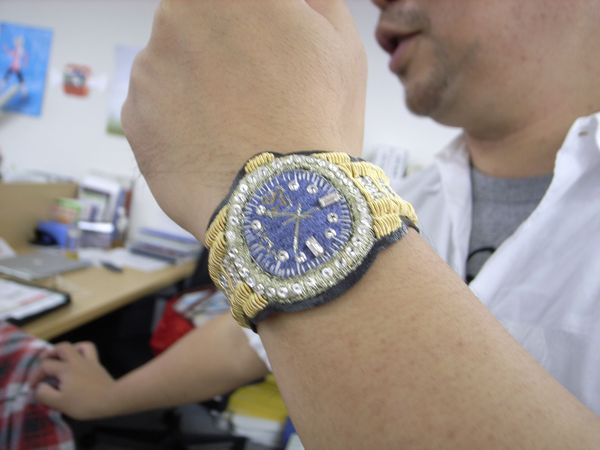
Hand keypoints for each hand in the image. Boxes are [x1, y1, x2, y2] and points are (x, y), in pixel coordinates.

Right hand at [35, 342, 117, 419]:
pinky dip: (82, 351)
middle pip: (62, 348)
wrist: (111, 400)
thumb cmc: (84, 403)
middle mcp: (77, 360)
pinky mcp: (98, 365)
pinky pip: (89, 351)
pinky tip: (78, 360)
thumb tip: (38, 387)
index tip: (32, 387)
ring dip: (67, 350)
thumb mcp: (59, 403)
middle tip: (43, 362)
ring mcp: (89, 361)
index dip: (36, 376)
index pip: (45, 366)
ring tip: (60, 358)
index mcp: (65, 369)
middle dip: (50, 354)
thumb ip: (44, 394)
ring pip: (78, 346)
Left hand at [122, 0, 366, 240]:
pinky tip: (212, 144)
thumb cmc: (318, 123)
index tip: (258, 45)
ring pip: (173, 64)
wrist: (281, 203)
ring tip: (236, 125)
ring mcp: (148, 66)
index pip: (229, 1)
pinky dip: (179, 121)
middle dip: (220, 46)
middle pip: (195, 20)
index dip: (247, 25)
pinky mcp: (132, 114)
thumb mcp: (340, 43)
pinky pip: (157, 108)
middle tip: (253, 88)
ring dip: (198, 84)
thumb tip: (291, 2)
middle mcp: (178, 14)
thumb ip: (311, 2)